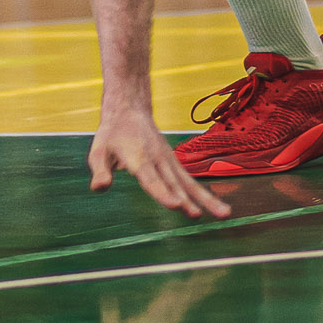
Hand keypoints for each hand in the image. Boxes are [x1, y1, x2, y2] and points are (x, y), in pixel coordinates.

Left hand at [89, 106, 229, 218]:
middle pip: (174, 182)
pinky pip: (190, 180)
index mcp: (138, 158)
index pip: (152, 178)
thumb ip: (99, 170)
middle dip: (186, 199)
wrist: (130, 108)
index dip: (163, 192)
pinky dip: (204, 194)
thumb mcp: (98, 149)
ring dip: (206, 199)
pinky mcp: (174, 163)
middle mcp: (157, 160)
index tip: (175, 205)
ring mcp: (168, 161)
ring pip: (189, 182)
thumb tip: (99, 188)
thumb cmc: (112, 132)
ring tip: (224, 215)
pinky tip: (218, 209)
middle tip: (196, 215)